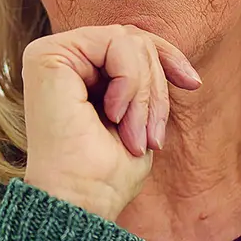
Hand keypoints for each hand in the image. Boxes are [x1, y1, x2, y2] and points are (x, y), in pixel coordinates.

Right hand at [20, 25, 200, 219]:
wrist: (80, 200)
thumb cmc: (106, 174)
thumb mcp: (137, 117)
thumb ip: (140, 80)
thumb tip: (162, 54)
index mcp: (76, 71)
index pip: (130, 43)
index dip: (167, 57)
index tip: (193, 84)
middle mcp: (60, 58)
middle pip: (132, 40)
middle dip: (155, 87)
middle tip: (151, 136)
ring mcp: (50, 54)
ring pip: (127, 40)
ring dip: (144, 91)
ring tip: (134, 133)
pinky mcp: (47, 55)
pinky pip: (113, 43)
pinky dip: (129, 81)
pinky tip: (113, 114)